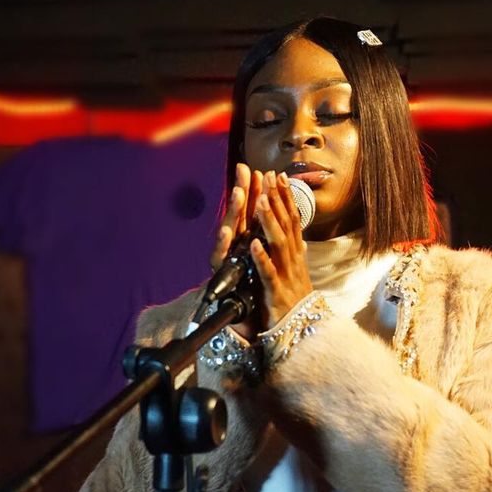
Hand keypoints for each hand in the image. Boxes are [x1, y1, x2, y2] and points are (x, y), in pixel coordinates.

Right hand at [209, 163, 263, 339]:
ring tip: (237, 194)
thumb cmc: (252, 287)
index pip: (248, 213)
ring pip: (229, 232)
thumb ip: (262, 235)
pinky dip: (225, 244)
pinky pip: (224, 259)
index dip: (252, 192)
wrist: (245, 321)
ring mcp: (226, 261)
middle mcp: (232, 249)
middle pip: (237, 216)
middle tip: (243, 174)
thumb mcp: (261, 257)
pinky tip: (227, 232)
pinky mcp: (222, 277)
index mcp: (244, 243)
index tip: (255, 170)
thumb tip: (269, 215)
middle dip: (241, 194)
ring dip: (234, 212)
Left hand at [252, 171, 313, 326]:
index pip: (292, 219)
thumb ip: (292, 249)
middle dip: (278, 200)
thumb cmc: (295, 299)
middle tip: (270, 177)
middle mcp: (293, 259)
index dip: (286, 197)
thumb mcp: (295, 270)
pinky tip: (253, 243)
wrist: (302, 332)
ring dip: (269, 222)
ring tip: (261, 201)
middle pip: (286, 225)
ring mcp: (285, 274)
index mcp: (295, 253)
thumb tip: (295, 232)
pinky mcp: (275, 291)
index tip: (280, 175)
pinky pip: (268, 272)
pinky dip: (261, 257)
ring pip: (278, 244)